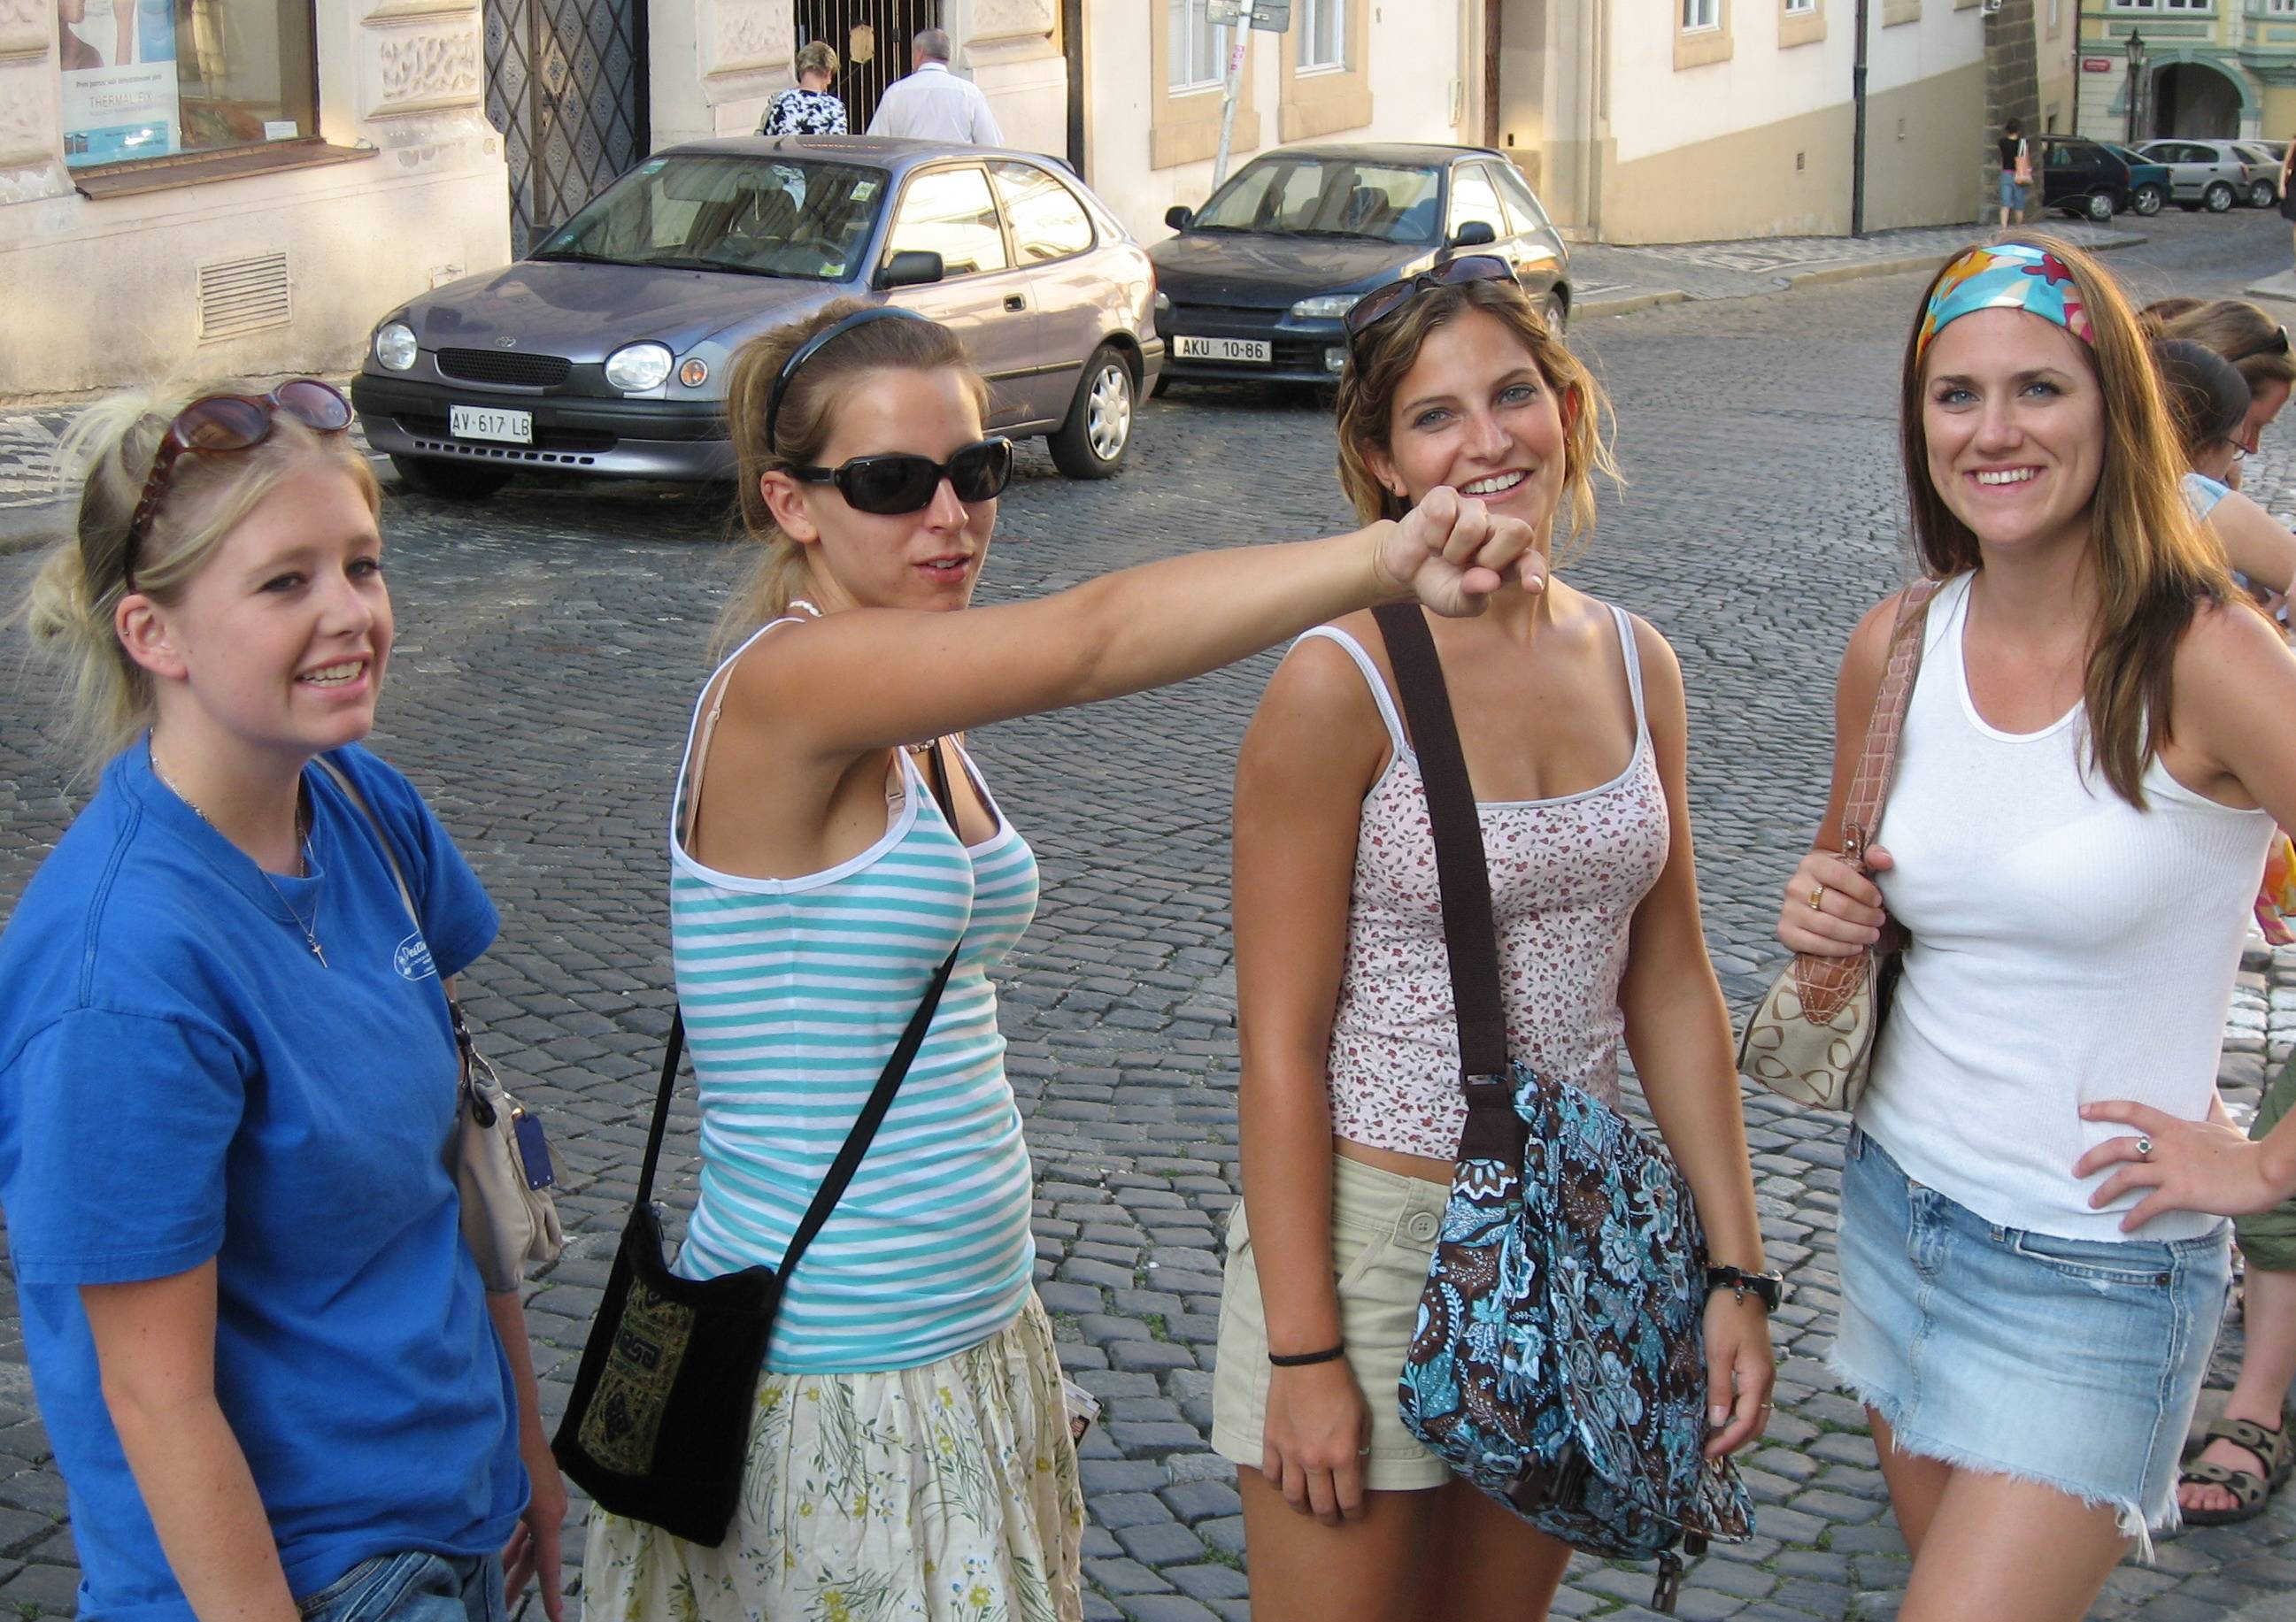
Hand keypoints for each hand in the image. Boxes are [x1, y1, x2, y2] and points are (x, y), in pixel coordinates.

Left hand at [502, 1424, 566, 1621]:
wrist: (518, 1416)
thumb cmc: (509, 1451)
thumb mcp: (502, 1494)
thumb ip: (497, 1526)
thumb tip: (482, 1558)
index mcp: (546, 1515)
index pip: (548, 1565)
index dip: (550, 1594)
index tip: (557, 1619)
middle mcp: (553, 1511)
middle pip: (537, 1559)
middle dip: (518, 1586)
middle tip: (500, 1611)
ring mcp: (549, 1503)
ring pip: (532, 1545)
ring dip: (514, 1567)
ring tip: (495, 1590)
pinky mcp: (541, 1495)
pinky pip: (529, 1530)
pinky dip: (515, 1546)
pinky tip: (499, 1556)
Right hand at [1260, 1358, 1370, 1524]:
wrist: (1307, 1362)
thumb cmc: (1341, 1386)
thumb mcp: (1364, 1419)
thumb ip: (1360, 1451)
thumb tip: (1356, 1473)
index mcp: (1343, 1456)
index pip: (1349, 1501)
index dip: (1354, 1514)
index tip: (1354, 1514)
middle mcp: (1316, 1461)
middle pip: (1321, 1507)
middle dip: (1330, 1517)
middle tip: (1332, 1517)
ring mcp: (1290, 1454)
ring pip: (1293, 1498)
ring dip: (1302, 1507)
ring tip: (1307, 1505)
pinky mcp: (1272, 1442)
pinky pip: (1272, 1476)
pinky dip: (1279, 1484)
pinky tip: (1286, 1482)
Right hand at [1369, 487, 1543, 617]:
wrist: (1404, 573)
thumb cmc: (1438, 585)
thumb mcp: (1455, 603)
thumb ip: (1473, 597)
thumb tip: (1491, 581)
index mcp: (1508, 559)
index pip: (1531, 561)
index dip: (1534, 571)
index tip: (1531, 587)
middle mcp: (1497, 530)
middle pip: (1518, 531)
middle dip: (1491, 557)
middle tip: (1470, 567)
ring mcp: (1474, 511)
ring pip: (1473, 527)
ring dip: (1453, 551)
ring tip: (1445, 555)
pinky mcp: (1447, 497)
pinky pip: (1444, 514)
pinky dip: (1433, 535)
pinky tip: (1431, 539)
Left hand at [1701, 1290, 1774, 1458]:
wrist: (1740, 1287)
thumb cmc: (1726, 1316)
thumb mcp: (1717, 1352)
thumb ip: (1719, 1388)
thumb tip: (1717, 1422)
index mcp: (1758, 1379)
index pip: (1746, 1423)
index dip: (1728, 1441)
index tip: (1708, 1453)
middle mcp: (1766, 1381)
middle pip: (1756, 1424)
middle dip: (1736, 1442)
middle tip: (1711, 1454)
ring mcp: (1764, 1374)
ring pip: (1756, 1414)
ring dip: (1738, 1430)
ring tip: (1715, 1440)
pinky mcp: (1758, 1367)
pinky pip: (1752, 1401)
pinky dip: (1739, 1414)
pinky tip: (1723, 1415)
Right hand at [1775, 845, 1890, 957]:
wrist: (1809, 896)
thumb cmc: (1836, 881)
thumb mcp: (1853, 862)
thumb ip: (1872, 856)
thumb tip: (1886, 860)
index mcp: (1812, 864)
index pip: (1841, 876)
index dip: (1865, 891)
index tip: (1878, 901)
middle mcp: (1796, 886)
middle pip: (1839, 906)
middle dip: (1866, 916)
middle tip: (1879, 920)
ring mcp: (1789, 910)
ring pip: (1830, 928)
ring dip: (1857, 934)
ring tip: (1872, 935)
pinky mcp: (1786, 932)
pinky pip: (1816, 945)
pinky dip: (1840, 948)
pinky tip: (1855, 946)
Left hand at [2075, 1100, 2292, 1230]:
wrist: (2265, 1172)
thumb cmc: (2243, 1150)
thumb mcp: (2221, 1122)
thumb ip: (2208, 1107)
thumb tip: (2207, 1087)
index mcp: (2174, 1128)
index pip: (2132, 1111)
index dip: (2105, 1109)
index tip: (2083, 1111)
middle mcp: (2167, 1146)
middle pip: (2117, 1147)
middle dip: (2092, 1158)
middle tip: (2076, 1169)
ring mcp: (2172, 1169)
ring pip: (2125, 1178)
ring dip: (2104, 1191)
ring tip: (2092, 1202)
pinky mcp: (2181, 1193)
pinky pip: (2148, 1207)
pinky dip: (2133, 1218)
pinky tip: (2124, 1226)